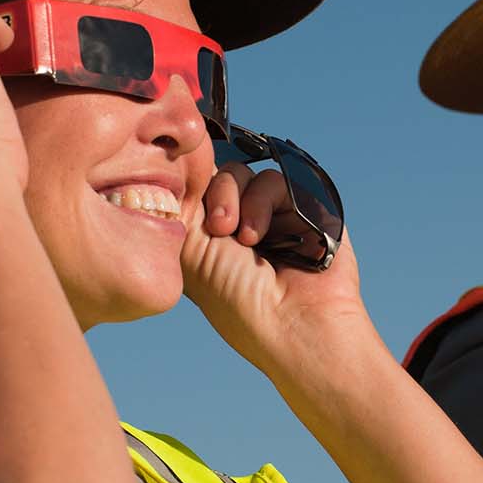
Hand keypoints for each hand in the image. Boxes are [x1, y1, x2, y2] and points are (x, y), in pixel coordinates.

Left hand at [179, 160, 375, 379]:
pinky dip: (264, 201)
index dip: (188, 188)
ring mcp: (272, 215)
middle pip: (214, 174)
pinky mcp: (303, 207)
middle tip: (219, 228)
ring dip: (239, 200)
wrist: (292, 320)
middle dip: (214, 196)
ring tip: (247, 238)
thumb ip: (182, 202)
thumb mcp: (190, 250)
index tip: (186, 207)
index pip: (192, 189)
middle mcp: (238, 224)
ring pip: (242, 172)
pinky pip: (275, 178)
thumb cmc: (235, 298)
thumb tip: (179, 163)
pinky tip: (264, 235)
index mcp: (207, 238)